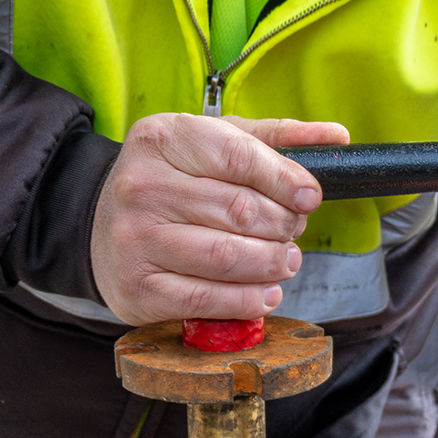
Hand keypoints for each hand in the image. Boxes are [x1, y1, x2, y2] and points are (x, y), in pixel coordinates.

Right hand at [91, 113, 348, 324]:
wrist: (101, 228)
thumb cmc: (171, 182)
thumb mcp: (212, 144)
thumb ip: (272, 139)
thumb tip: (336, 136)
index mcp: (162, 138)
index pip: (239, 157)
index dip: (285, 179)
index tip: (310, 196)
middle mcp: (141, 186)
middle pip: (239, 210)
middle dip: (281, 226)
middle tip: (292, 232)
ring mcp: (135, 239)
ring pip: (227, 257)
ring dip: (271, 265)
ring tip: (285, 262)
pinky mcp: (137, 288)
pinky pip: (207, 298)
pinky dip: (248, 300)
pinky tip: (266, 293)